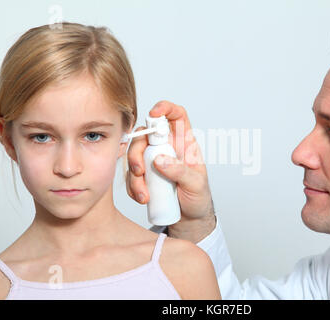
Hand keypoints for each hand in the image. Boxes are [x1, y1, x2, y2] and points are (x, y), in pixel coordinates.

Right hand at [126, 101, 215, 242]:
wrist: (189, 219)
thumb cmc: (198, 197)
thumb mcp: (196, 184)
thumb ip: (180, 171)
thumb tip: (159, 161)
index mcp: (184, 143)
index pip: (176, 116)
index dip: (165, 108)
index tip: (154, 114)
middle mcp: (166, 148)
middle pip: (145, 136)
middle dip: (137, 152)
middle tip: (140, 170)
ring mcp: (153, 161)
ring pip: (134, 156)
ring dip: (134, 175)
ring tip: (145, 194)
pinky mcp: (144, 176)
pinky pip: (131, 176)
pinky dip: (133, 187)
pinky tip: (143, 198)